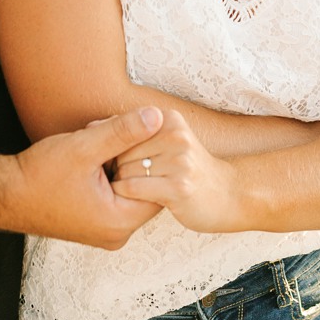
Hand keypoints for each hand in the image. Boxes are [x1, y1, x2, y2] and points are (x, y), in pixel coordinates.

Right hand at [12, 107, 165, 248]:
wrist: (3, 194)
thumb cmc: (39, 174)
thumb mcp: (85, 147)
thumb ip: (124, 132)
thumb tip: (158, 117)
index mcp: (120, 222)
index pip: (159, 186)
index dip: (150, 154)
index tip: (132, 132)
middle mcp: (116, 233)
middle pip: (145, 185)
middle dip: (130, 154)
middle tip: (106, 134)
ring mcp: (105, 230)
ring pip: (128, 185)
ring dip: (116, 159)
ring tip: (93, 140)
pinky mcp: (94, 222)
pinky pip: (114, 193)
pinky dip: (107, 171)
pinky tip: (89, 153)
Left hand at [109, 110, 245, 233]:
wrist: (229, 195)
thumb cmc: (187, 170)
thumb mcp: (166, 142)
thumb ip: (133, 133)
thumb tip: (90, 125)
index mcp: (168, 119)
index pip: (120, 128)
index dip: (112, 150)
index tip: (116, 163)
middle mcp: (174, 134)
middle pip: (120, 151)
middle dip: (116, 168)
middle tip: (128, 180)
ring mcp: (178, 160)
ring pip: (124, 171)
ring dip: (123, 185)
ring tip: (140, 190)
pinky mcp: (178, 186)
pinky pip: (132, 188)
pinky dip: (128, 196)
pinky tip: (140, 200)